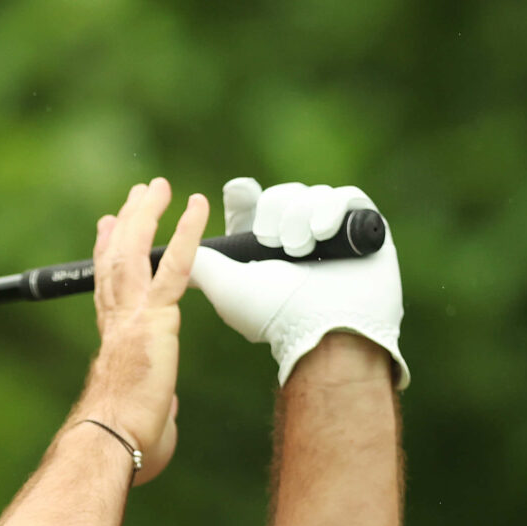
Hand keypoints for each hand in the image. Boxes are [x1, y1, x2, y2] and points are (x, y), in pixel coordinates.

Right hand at [78, 178, 207, 486]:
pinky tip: (196, 205)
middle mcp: (117, 323)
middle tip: (137, 196)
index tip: (108, 231)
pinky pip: (175, 267)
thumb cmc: (125, 445)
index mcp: (114, 345)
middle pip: (117, 261)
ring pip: (137, 253)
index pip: (108, 291)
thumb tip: (167, 408)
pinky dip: (186, 233)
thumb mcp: (148, 418)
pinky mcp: (156, 319)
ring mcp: (134, 318)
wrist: (111, 443)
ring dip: (147, 216)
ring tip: (157, 187)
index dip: (107, 256)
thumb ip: (158, 403)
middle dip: (126, 225)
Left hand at [188, 178, 408, 387]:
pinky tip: (321, 233)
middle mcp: (298, 238)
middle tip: (276, 244)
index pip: (253, 206)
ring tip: (300, 250)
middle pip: (279, 196)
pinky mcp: (363, 227)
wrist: (323, 331)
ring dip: (299, 218)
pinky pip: (345, 196)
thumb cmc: (273, 315)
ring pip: (310, 194)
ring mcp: (332, 233)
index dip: (245, 198)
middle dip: (273, 215)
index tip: (239, 194)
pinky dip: (330, 210)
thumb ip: (198, 264)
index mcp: (264, 249)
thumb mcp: (225, 287)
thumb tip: (163, 252)